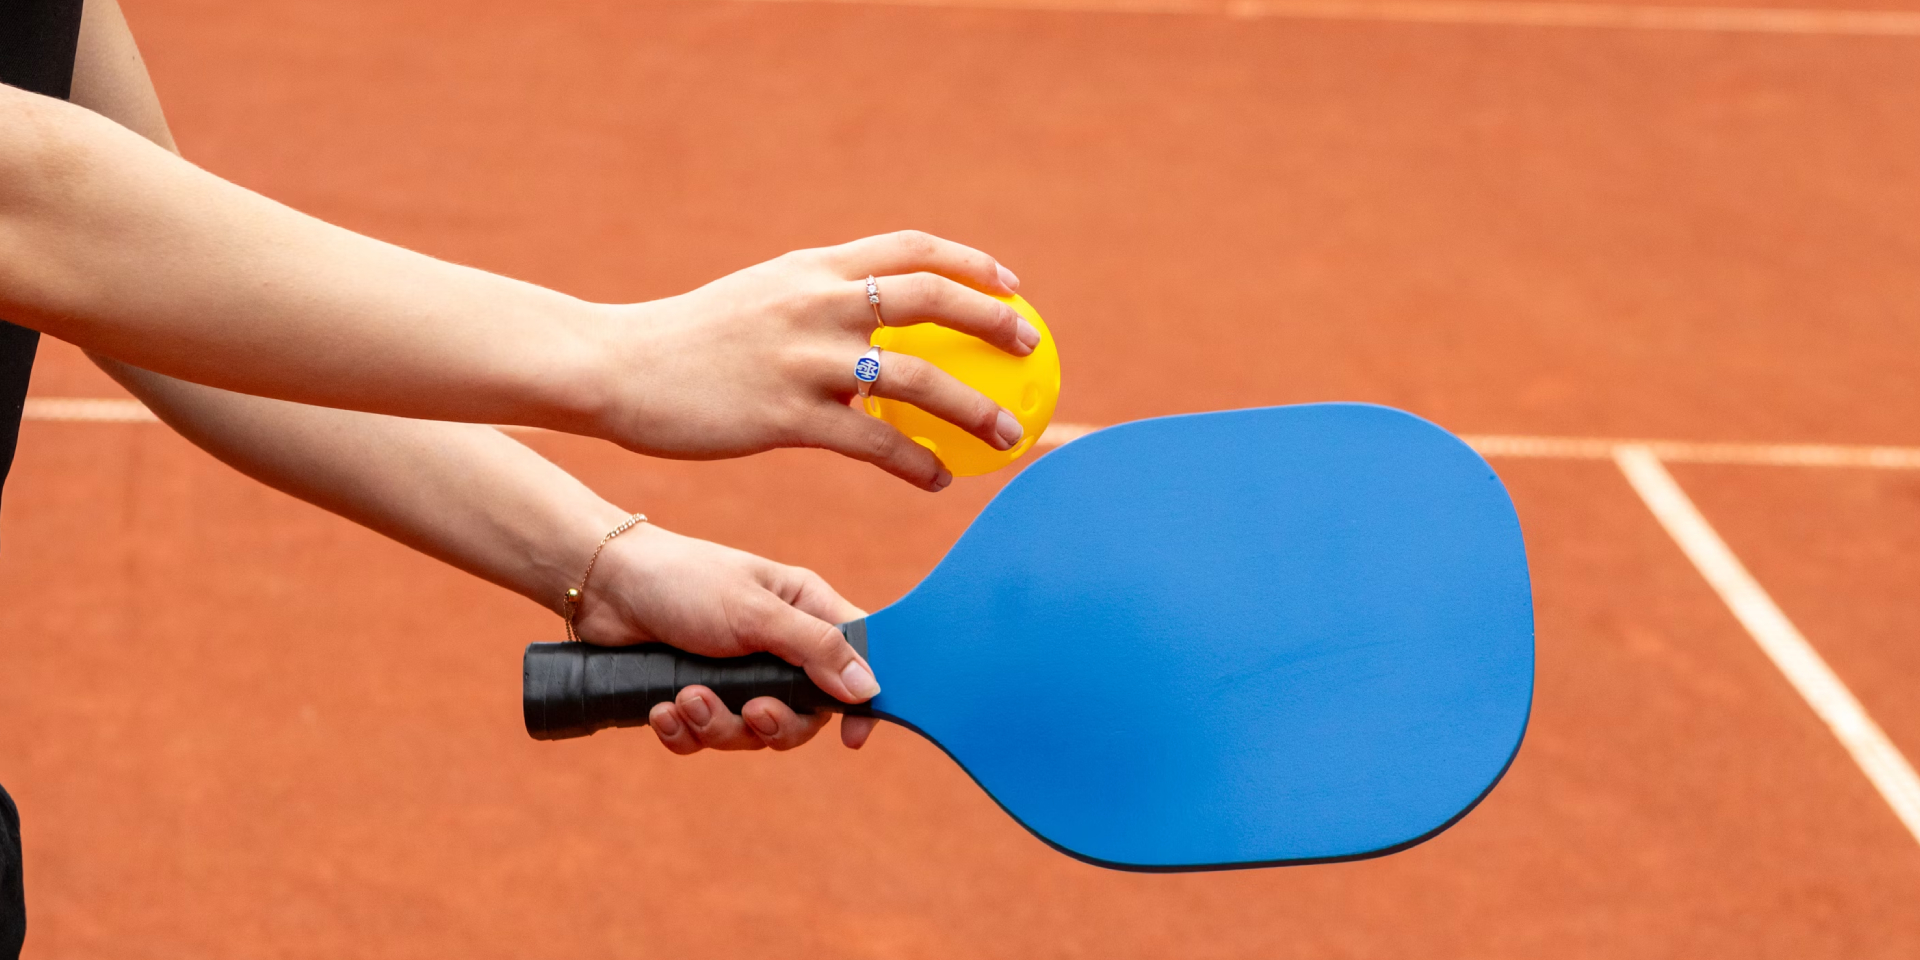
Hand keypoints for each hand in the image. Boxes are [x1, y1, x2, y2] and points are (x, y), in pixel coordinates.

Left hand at [569, 522, 880, 752]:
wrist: (604, 586)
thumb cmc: (685, 580)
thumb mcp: (756, 612)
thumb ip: (815, 649)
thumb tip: (869, 689)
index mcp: (805, 611)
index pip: (856, 659)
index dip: (860, 701)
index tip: (853, 737)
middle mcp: (777, 646)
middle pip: (802, 713)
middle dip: (772, 724)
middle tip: (748, 712)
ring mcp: (735, 674)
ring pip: (750, 733)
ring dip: (716, 725)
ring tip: (685, 698)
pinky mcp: (695, 694)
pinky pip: (704, 737)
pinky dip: (683, 732)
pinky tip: (661, 710)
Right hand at [596, 231, 1040, 490]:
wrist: (615, 367)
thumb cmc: (686, 343)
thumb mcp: (759, 300)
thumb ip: (815, 303)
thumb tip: (868, 322)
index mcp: (812, 268)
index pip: (911, 248)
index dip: (970, 264)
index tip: (1011, 286)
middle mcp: (816, 302)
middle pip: (931, 300)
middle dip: (994, 322)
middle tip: (1032, 349)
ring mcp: (803, 358)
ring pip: (916, 379)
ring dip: (973, 409)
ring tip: (1006, 436)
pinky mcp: (785, 415)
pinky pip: (872, 443)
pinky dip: (915, 462)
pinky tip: (938, 481)